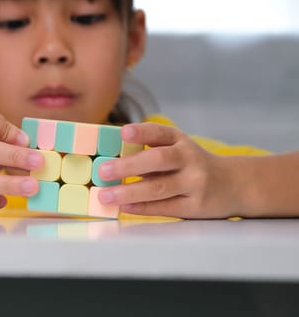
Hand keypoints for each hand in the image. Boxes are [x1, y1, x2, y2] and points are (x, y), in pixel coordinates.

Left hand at [97, 123, 239, 218]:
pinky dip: (142, 207)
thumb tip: (111, 160)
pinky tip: (124, 207)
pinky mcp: (196, 206)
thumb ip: (150, 151)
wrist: (234, 184)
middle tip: (103, 171)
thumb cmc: (192, 165)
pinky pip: (165, 207)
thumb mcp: (178, 148)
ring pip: (159, 187)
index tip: (123, 133)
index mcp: (181, 141)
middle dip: (128, 166)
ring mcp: (195, 183)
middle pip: (158, 160)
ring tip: (106, 195)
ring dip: (129, 192)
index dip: (142, 132)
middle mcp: (190, 159)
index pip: (160, 133)